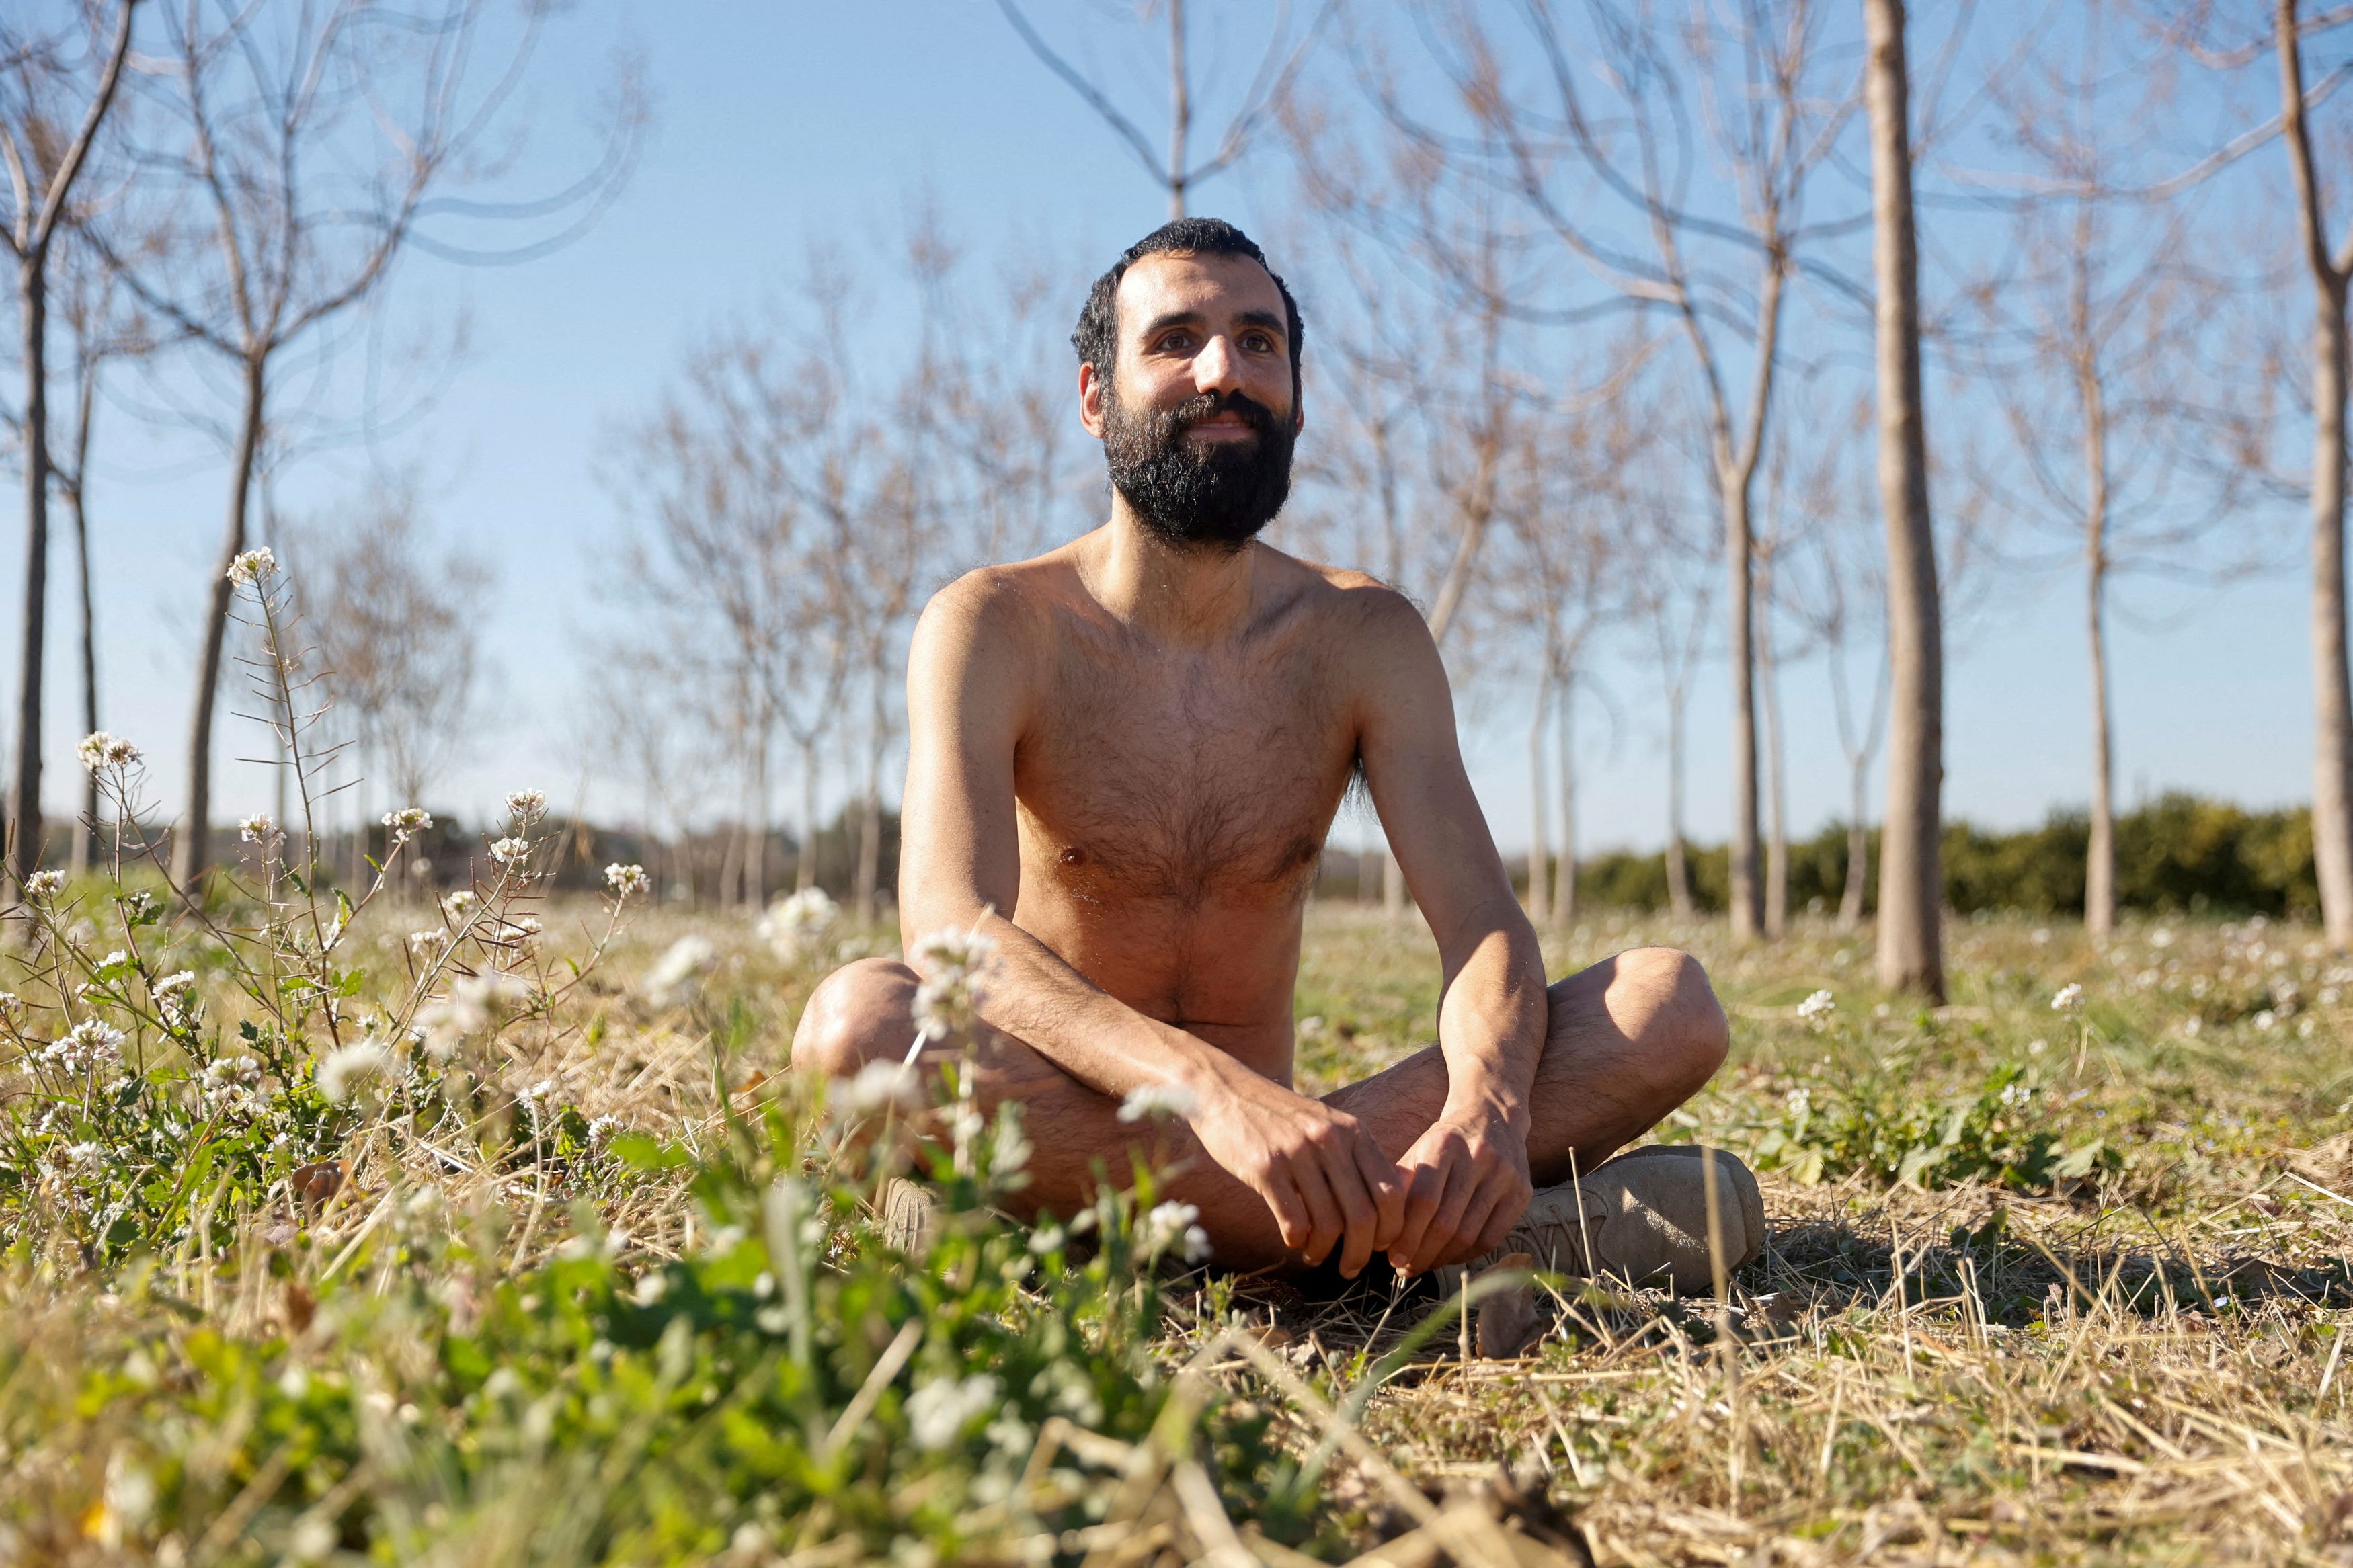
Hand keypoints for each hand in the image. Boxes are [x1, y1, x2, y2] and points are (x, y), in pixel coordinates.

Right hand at [1188, 1068, 1404, 1276]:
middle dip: (1360, 1252)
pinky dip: (1297, 1240)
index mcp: (1353, 1131)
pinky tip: (1293, 1240)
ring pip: (1328, 1224)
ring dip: (1324, 1250)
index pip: (1390, 1192)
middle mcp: (1330, 1140)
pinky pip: (1293, 1221)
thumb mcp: (1328, 1124)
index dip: (1390, 1229)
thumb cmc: (1281, 1118)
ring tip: (1315, 1255)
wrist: (1227, 1091)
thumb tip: (1390, 1205)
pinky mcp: (1265, 1167)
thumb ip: (1356, 1156)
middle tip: (1350, 1267)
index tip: (1378, 1246)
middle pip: (1363, 1215)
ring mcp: (1297, 1153)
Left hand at [1387, 1105, 1532, 1276]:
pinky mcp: (1523, 1191)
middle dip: (1421, 1253)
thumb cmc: (1445, 1142)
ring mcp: (1505, 1174)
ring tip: (1422, 1265)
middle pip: (1446, 1222)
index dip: (1405, 1235)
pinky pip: (1492, 1238)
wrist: (1492, 1115)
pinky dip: (1467, 1255)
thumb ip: (1400, 1185)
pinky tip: (1448, 1257)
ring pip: (1470, 1235)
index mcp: (1445, 1142)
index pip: (1423, 1200)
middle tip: (1404, 1268)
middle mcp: (1479, 1155)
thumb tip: (1378, 1233)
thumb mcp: (1418, 1150)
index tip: (1390, 1256)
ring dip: (1441, 1259)